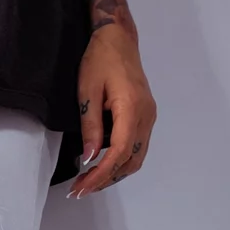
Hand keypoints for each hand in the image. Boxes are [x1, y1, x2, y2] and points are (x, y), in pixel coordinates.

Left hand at [69, 24, 156, 198]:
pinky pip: (136, 147)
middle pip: (130, 161)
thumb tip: (90, 158)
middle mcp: (146, 116)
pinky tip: (102, 164)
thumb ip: (90, 126)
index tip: (82, 187)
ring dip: (114, 173)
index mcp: (132, 109)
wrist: (118, 39)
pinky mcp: (146, 116)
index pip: (119, 154)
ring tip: (89, 181)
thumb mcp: (87, 91)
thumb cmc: (100, 59)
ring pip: (136, 158)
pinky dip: (120, 161)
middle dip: (106, 179)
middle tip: (80, 189)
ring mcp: (149, 117)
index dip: (100, 175)